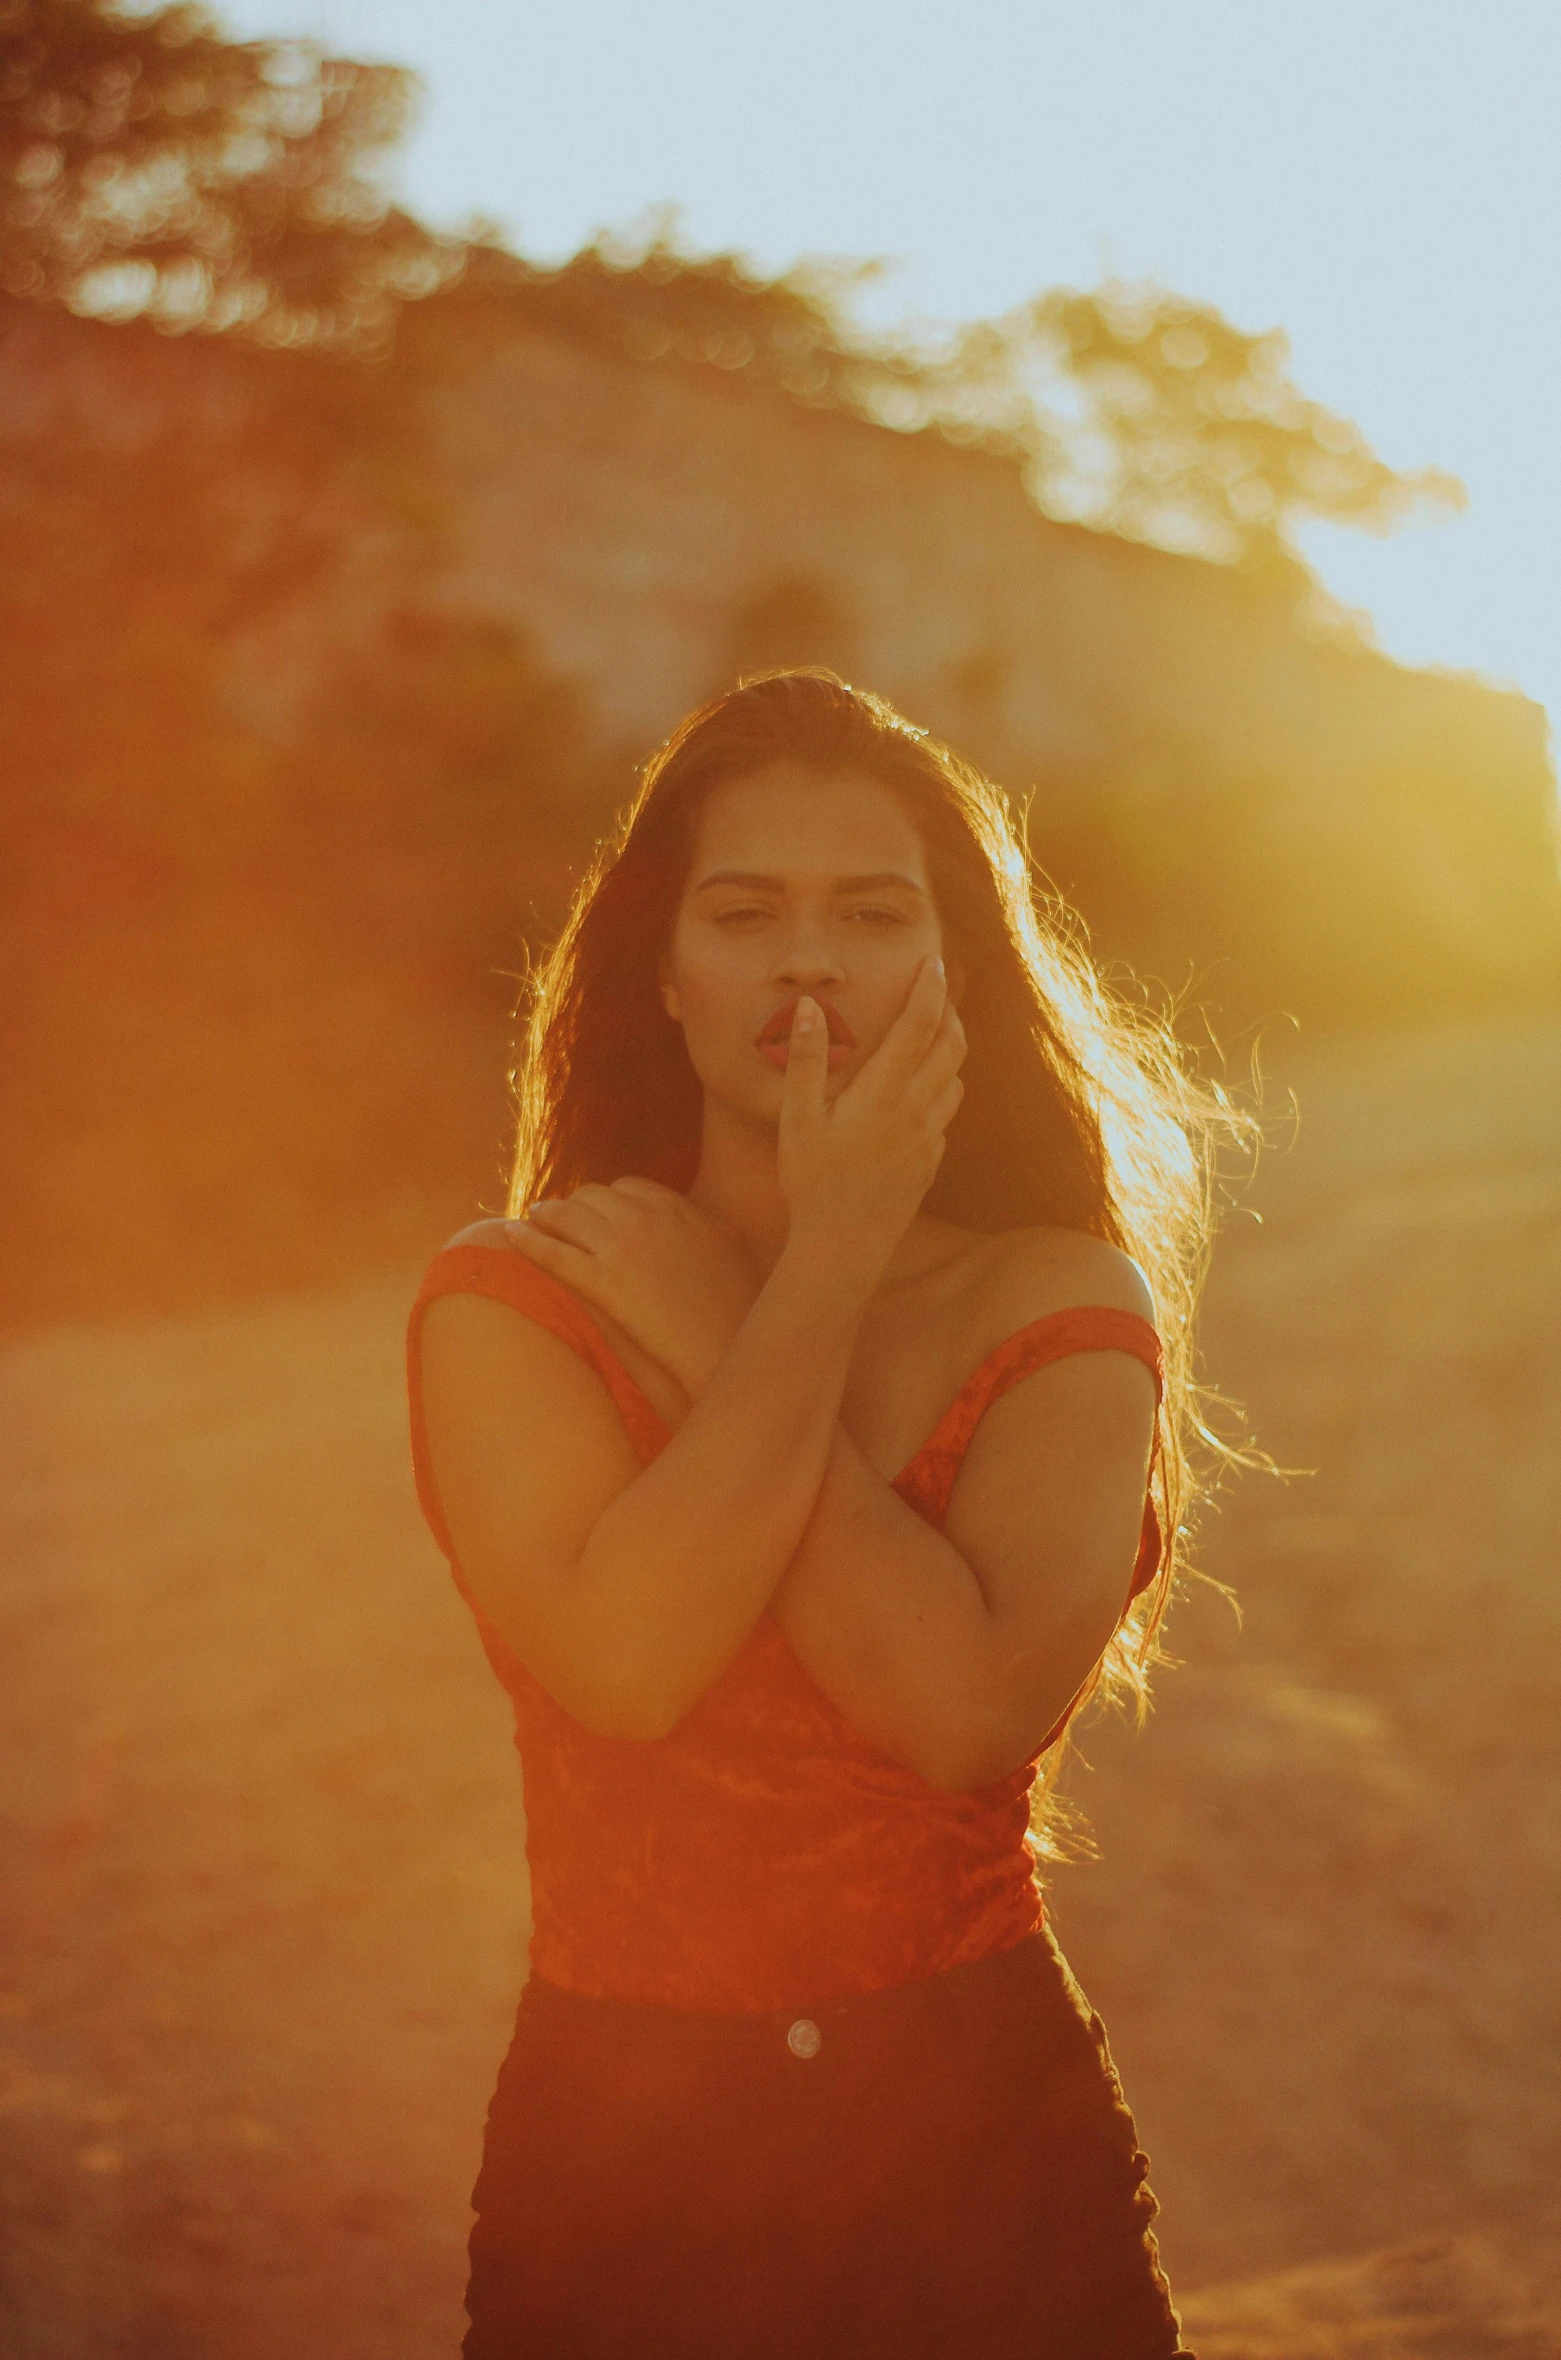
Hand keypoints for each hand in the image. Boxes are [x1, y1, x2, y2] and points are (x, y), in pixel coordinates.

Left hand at [505, 1180, 760, 1396]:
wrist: (726, 1350)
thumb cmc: (740, 1313)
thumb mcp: (735, 1252)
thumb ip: (710, 1229)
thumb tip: (699, 1227)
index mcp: (682, 1209)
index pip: (630, 1188)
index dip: (610, 1201)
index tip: (601, 1214)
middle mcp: (648, 1217)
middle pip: (593, 1195)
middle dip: (575, 1205)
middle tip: (560, 1219)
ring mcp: (622, 1247)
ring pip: (567, 1215)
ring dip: (545, 1215)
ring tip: (532, 1220)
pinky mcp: (602, 1281)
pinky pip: (552, 1252)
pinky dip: (526, 1241)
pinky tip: (509, 1236)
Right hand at [779, 955, 964, 1279]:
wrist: (843, 1248)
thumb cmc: (811, 1182)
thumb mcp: (796, 1118)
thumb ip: (806, 1059)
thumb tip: (809, 1005)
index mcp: (884, 1091)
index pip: (919, 1024)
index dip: (930, 987)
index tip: (933, 961)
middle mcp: (916, 1110)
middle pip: (951, 1045)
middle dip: (948, 1011)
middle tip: (937, 989)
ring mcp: (929, 1138)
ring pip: (956, 1079)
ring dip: (951, 1049)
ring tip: (932, 1034)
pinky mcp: (931, 1163)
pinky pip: (946, 1115)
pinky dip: (941, 1089)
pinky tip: (919, 1093)